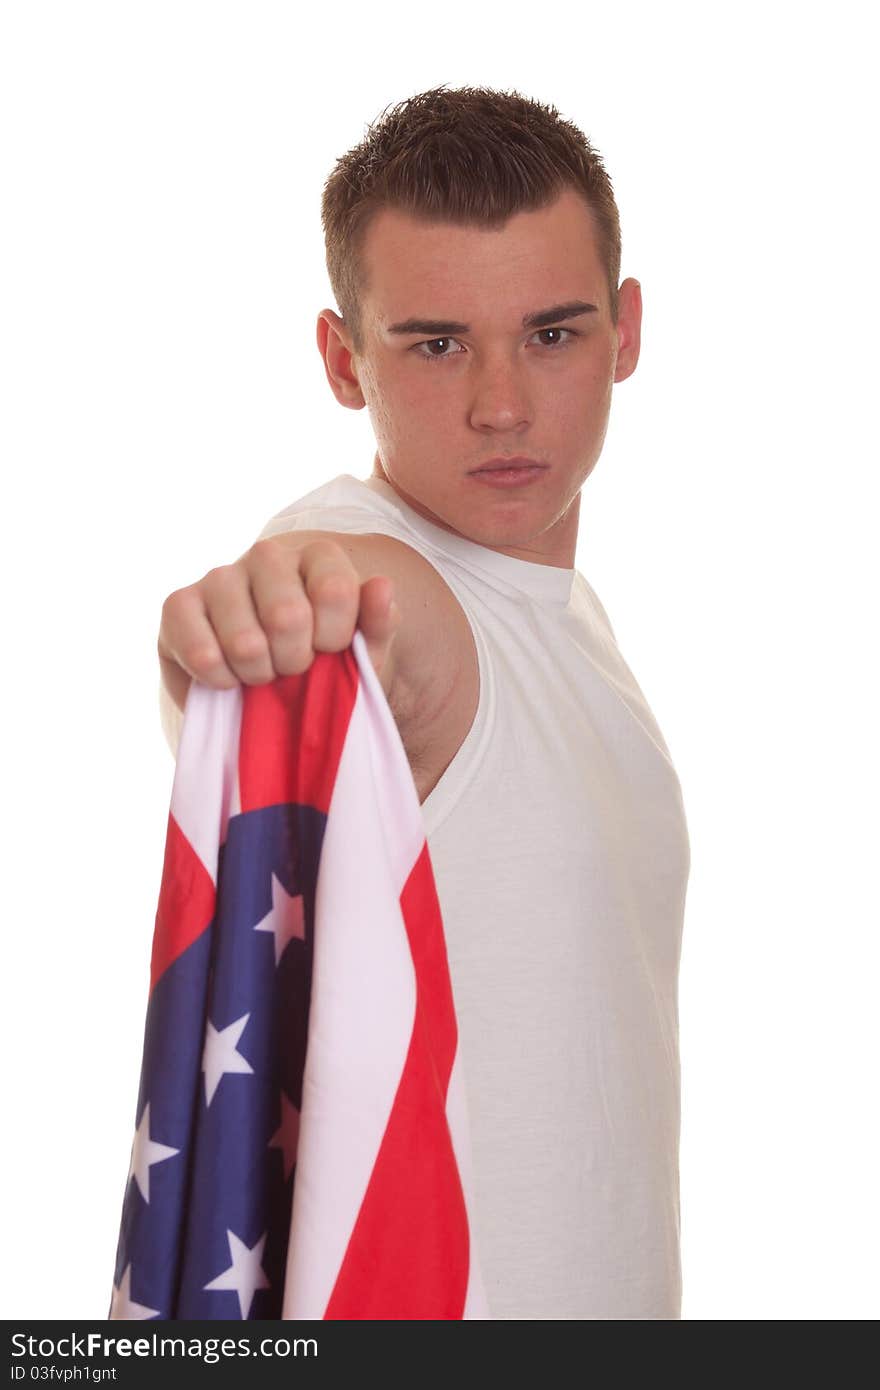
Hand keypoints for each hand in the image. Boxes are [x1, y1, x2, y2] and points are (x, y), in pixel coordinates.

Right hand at [158, 532, 400, 712]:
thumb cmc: (322, 663)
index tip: (330, 652)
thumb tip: (380, 586)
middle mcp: (267, 556)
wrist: (270, 686)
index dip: (334, 640)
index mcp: (319, 556)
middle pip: (287, 616)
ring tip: (261, 674)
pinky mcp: (178, 604)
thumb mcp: (365, 651)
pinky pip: (200, 650)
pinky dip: (219, 679)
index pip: (334, 590)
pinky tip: (228, 678)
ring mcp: (220, 576)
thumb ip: (380, 622)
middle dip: (294, 662)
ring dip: (257, 674)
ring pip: (244, 640)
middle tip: (292, 668)